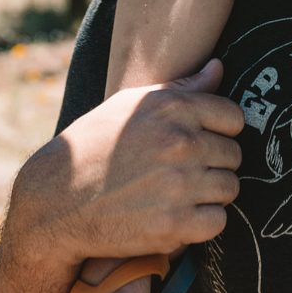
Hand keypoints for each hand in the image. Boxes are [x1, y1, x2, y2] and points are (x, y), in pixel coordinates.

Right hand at [0, 61, 242, 292]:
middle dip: (216, 163)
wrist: (56, 199)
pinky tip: (181, 214)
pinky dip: (203, 221)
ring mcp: (179, 185)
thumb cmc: (94, 144)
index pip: (234, 117)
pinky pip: (217, 221)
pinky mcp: (173, 226)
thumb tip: (219, 67)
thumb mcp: (133, 103)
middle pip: (234, 154)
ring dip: (212, 193)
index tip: (205, 140)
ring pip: (230, 188)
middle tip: (189, 170)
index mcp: (174, 108)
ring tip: (185, 192)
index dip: (222, 130)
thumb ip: (182, 87)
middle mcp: (181, 143)